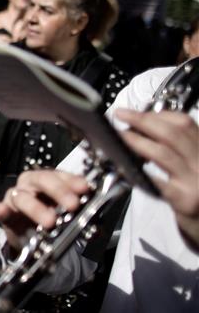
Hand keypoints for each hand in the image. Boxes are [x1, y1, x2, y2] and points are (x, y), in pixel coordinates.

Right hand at [0, 169, 90, 252]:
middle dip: (59, 191)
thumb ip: (81, 208)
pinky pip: (2, 211)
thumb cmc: (49, 216)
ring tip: (50, 221)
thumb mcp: (67, 212)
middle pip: (42, 180)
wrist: (30, 236)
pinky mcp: (5, 213)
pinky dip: (3, 211)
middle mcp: (31, 185)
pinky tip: (4, 211)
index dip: (73, 181)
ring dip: (37, 208)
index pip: (60, 175)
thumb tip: (98, 210)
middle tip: (72, 204)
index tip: (84, 188)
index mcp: (47, 180)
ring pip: (23, 197)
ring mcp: (16, 198)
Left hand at [115, 109, 198, 249]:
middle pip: (172, 134)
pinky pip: (158, 182)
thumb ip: (174, 145)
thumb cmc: (194, 189)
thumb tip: (139, 125)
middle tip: (121, 115)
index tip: (135, 112)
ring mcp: (195, 181)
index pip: (184, 123)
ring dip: (137, 142)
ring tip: (120, 136)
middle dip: (143, 121)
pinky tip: (124, 165)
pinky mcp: (184, 200)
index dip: (157, 115)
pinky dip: (140, 172)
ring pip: (163, 154)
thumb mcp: (192, 163)